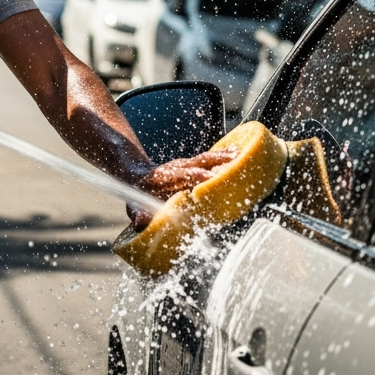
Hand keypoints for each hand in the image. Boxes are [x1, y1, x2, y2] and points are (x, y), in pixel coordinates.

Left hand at [126, 148, 240, 228]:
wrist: (137, 177)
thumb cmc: (138, 195)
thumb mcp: (134, 205)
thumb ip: (138, 213)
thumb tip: (140, 222)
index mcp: (165, 178)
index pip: (182, 175)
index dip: (196, 176)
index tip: (210, 177)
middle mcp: (177, 168)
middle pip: (198, 163)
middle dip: (216, 162)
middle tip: (235, 160)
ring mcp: (186, 164)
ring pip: (206, 159)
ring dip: (223, 156)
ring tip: (240, 154)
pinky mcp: (193, 165)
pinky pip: (209, 160)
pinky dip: (223, 156)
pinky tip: (238, 153)